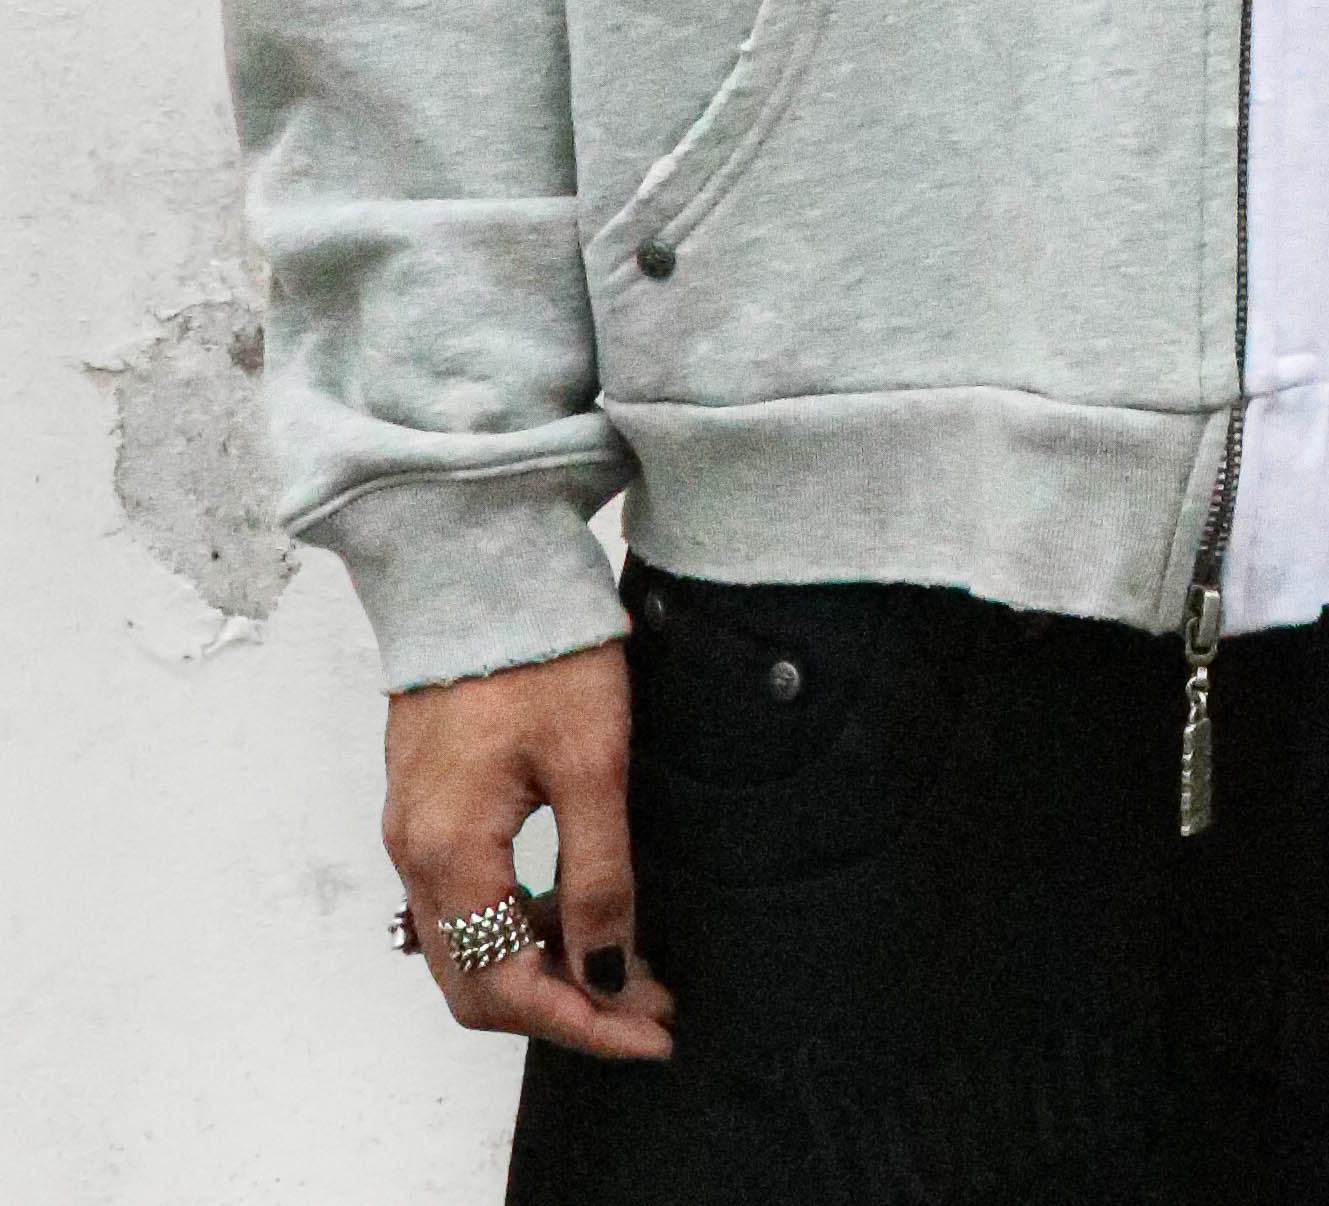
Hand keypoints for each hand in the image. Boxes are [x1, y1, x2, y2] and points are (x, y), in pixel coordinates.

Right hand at [382, 642, 672, 1060]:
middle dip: (564, 1008)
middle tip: (647, 1003)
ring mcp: (411, 827)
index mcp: (449, 850)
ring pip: (467, 944)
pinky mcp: (424, 801)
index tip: (653, 1031)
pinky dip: (518, 922)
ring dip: (543, 966)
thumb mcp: (593, 762)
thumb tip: (607, 972)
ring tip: (627, 956)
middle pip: (475, 982)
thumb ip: (599, 875)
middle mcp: (414, 852)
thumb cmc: (539, 649)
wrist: (476, 561)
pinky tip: (576, 903)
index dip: (583, 1023)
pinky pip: (462, 898)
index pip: (505, 987)